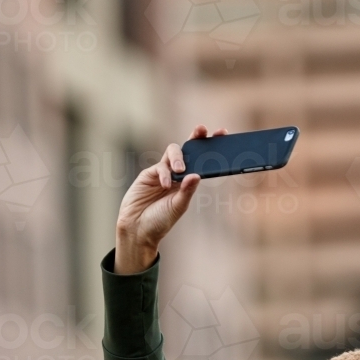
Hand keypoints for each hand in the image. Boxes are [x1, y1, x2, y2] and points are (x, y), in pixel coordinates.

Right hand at [114, 124, 227, 273]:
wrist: (137, 230)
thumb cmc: (160, 221)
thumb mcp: (178, 207)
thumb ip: (186, 191)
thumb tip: (197, 175)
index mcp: (188, 182)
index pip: (202, 161)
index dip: (211, 147)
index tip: (223, 134)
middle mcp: (176, 175)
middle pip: (188, 150)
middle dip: (196, 137)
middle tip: (202, 130)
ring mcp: (162, 173)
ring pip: (173, 152)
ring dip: (178, 158)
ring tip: (180, 170)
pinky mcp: (148, 174)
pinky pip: (159, 167)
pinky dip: (164, 174)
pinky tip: (165, 185)